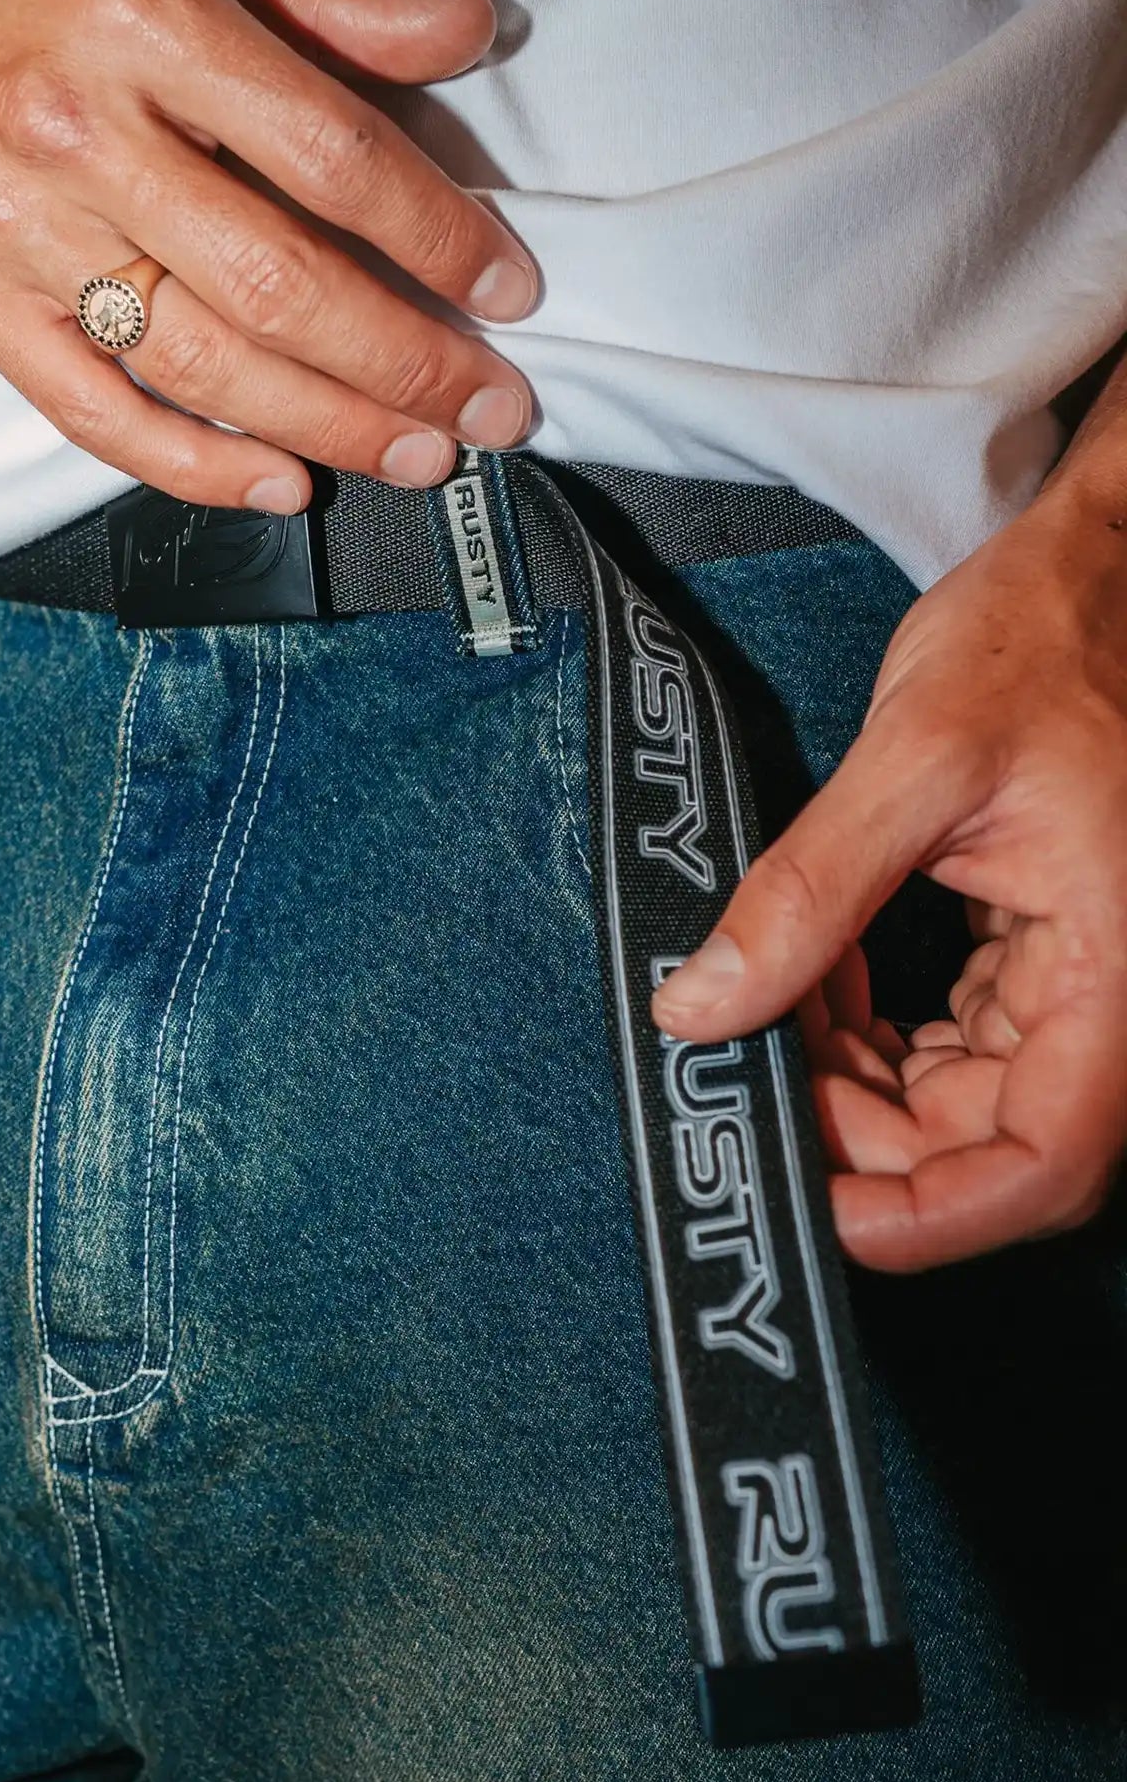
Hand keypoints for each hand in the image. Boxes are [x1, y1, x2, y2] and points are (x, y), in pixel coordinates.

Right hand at [0, 0, 537, 506]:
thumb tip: (465, 37)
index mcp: (144, 21)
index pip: (335, 160)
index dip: (441, 237)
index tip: (508, 289)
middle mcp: (77, 135)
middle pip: (281, 288)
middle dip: (409, 365)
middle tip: (489, 407)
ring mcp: (18, 229)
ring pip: (204, 367)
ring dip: (332, 429)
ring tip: (418, 454)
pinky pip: (94, 413)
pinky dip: (194, 468)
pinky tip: (282, 485)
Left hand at [651, 484, 1126, 1270]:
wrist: (1110, 567)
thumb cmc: (1052, 633)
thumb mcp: (918, 757)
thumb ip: (806, 895)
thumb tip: (696, 1009)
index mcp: (1117, 968)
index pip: (1044, 1164)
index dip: (929, 1214)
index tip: (815, 1206)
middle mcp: (1112, 994)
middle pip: (986, 1142)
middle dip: (857, 1124)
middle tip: (751, 1061)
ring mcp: (1080, 980)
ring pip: (962, 1098)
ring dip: (854, 1074)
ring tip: (775, 996)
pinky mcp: (1042, 955)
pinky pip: (956, 1037)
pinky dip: (875, 1024)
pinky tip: (818, 970)